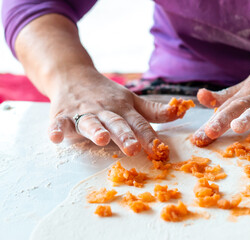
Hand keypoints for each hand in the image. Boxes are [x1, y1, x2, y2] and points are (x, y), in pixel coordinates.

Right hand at [48, 69, 178, 155]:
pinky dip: (57, 129)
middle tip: (133, 147)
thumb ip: (153, 110)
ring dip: (96, 130)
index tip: (159, 150)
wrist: (73, 75)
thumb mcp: (131, 100)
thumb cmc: (106, 93)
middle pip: (117, 124)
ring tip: (102, 139)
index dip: (149, 136)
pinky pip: (59, 123)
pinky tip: (56, 137)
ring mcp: (83, 113)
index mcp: (123, 109)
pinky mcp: (63, 115)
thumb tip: (180, 112)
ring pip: (91, 123)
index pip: (139, 123)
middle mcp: (105, 111)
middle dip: (125, 135)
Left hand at [193, 50, 249, 143]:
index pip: (226, 109)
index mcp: (247, 93)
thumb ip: (226, 96)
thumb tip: (200, 97)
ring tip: (238, 126)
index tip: (197, 139)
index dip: (211, 123)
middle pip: (240, 106)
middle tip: (210, 132)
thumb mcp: (249, 86)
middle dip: (224, 119)